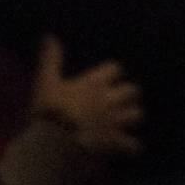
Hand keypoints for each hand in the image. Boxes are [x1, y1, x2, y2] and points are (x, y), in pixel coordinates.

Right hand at [31, 34, 142, 156]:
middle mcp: (109, 100)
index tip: (107, 77)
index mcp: (94, 83)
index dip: (112, 73)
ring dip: (132, 116)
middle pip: (132, 90)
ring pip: (137, 114)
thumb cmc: (50, 110)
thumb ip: (51, 59)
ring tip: (125, 121)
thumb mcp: (46, 82)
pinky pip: (133, 145)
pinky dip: (131, 146)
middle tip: (119, 100)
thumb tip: (50, 36)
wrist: (55, 142)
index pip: (115, 68)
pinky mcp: (115, 142)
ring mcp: (115, 122)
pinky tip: (127, 147)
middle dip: (128, 94)